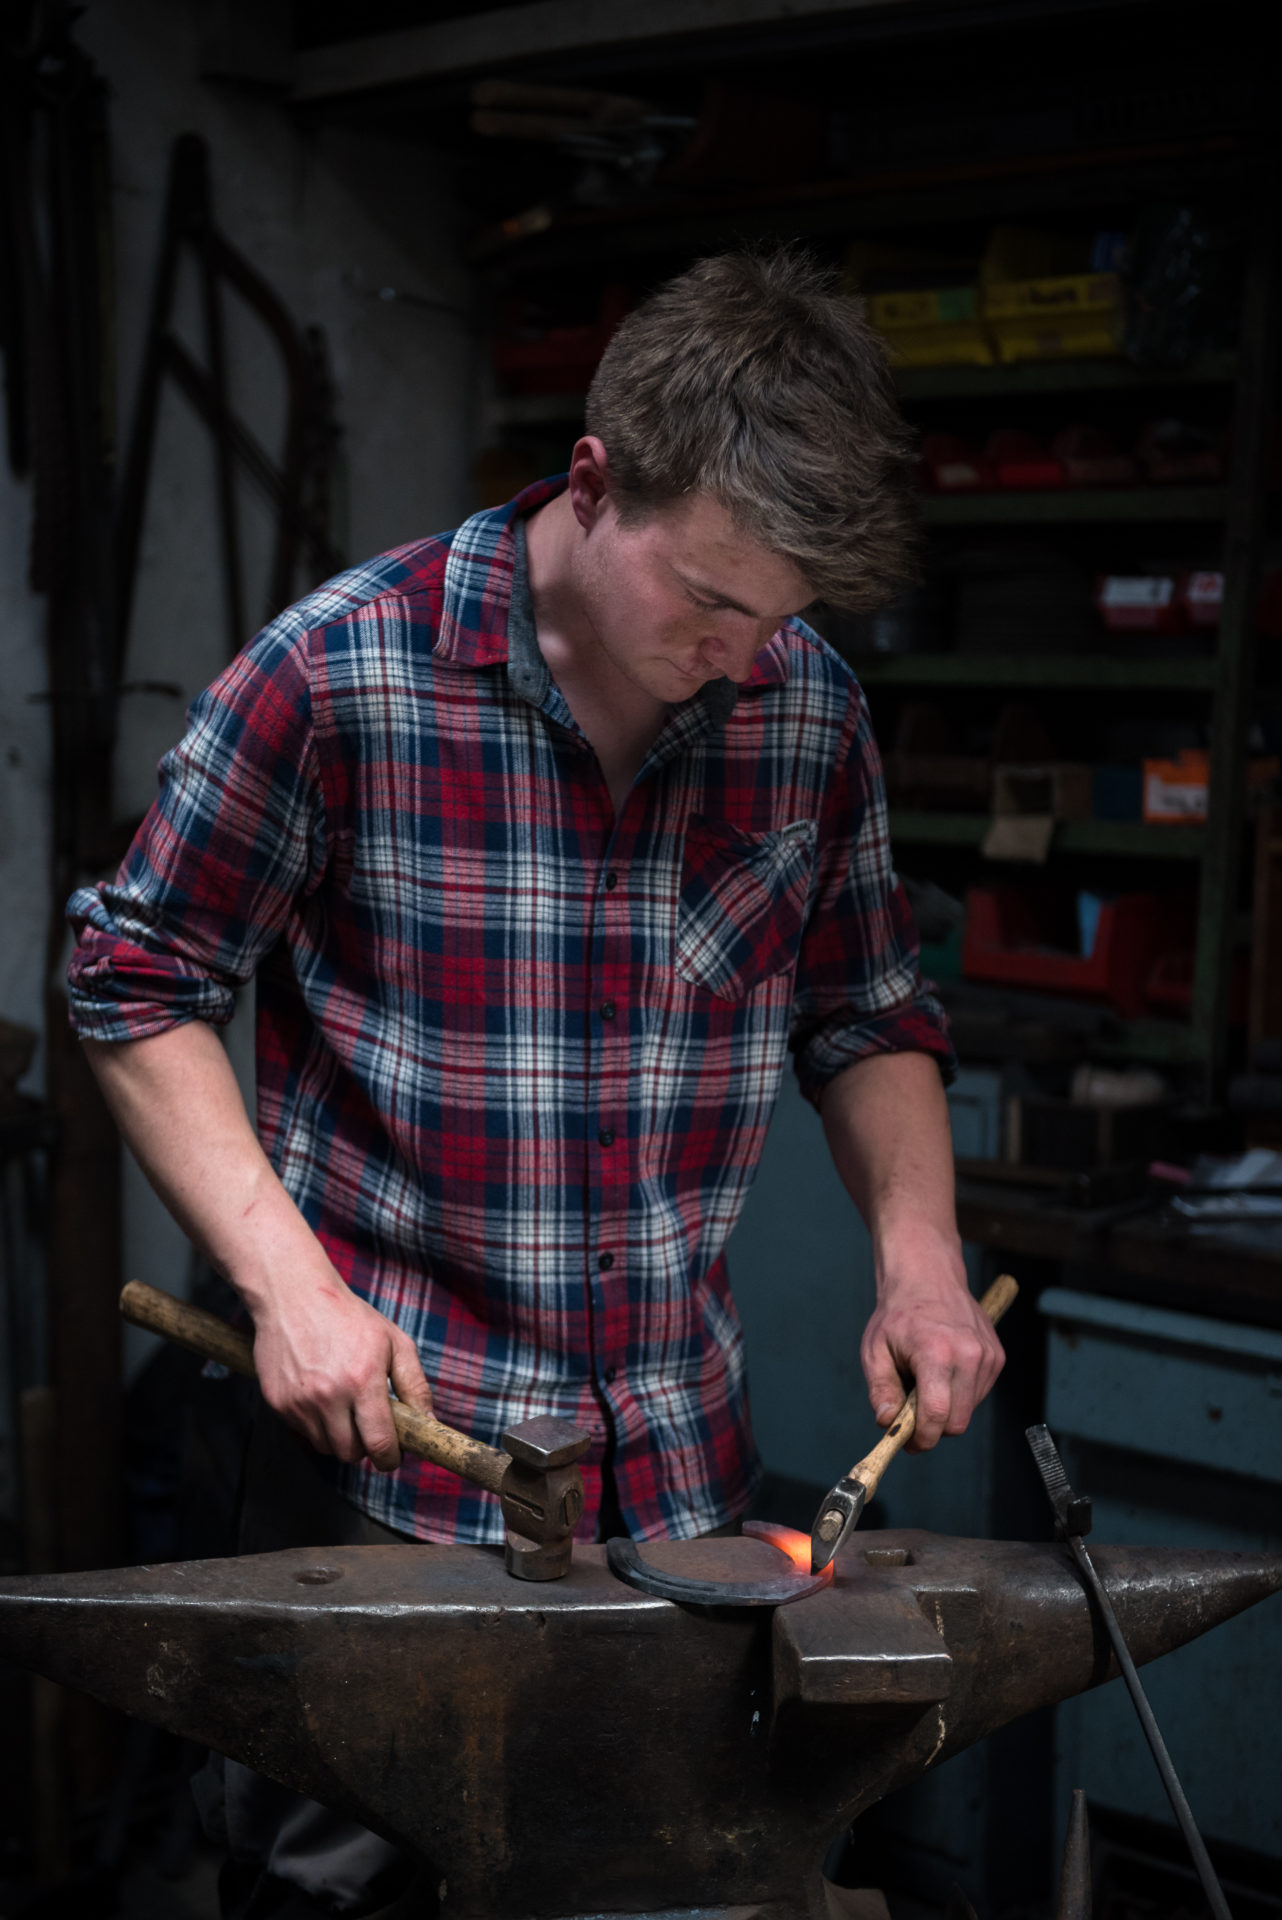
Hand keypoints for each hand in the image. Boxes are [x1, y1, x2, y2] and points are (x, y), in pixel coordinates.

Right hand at [247, 1255, 434, 1471]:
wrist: (294, 1296)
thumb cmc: (348, 1316)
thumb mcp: (393, 1341)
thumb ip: (414, 1383)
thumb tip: (428, 1421)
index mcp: (362, 1381)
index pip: (379, 1444)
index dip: (390, 1458)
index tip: (393, 1456)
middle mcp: (329, 1396)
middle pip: (350, 1453)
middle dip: (364, 1446)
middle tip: (368, 1425)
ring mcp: (299, 1402)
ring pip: (325, 1446)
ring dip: (339, 1436)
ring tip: (344, 1405)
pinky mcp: (277, 1403)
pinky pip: (302, 1431)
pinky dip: (315, 1423)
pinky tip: (320, 1395)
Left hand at [860, 1227, 1004, 1450]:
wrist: (927, 1277)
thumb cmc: (898, 1314)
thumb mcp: (875, 1350)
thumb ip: (881, 1389)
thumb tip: (888, 1423)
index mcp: (936, 1353)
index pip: (936, 1415)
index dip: (921, 1438)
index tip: (907, 1443)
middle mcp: (969, 1355)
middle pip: (957, 1422)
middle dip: (933, 1429)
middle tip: (911, 1420)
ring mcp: (987, 1356)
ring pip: (968, 1410)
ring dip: (947, 1409)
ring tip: (925, 1381)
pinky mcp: (997, 1357)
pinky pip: (978, 1394)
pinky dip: (959, 1394)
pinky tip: (943, 1371)